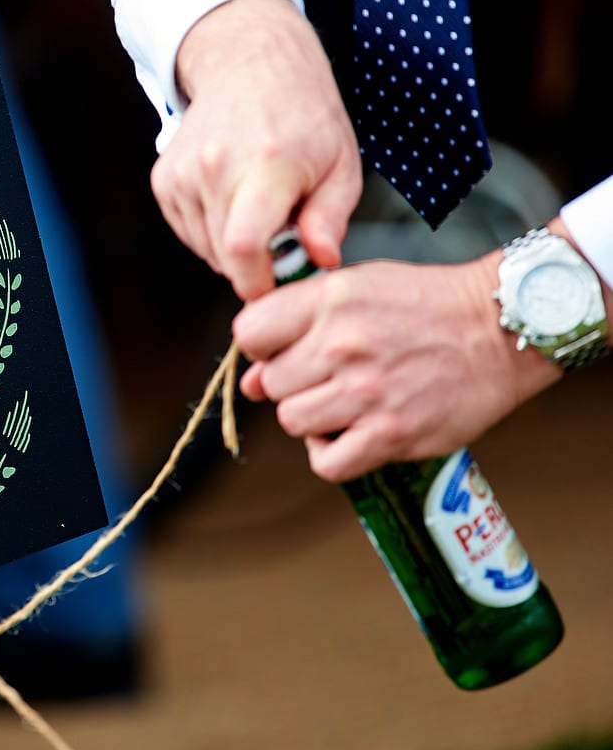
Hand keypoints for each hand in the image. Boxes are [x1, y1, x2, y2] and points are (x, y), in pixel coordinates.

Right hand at [155, 0, 361, 300]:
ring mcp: (183, 174)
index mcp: (266, 166)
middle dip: (255, 266)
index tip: (277, 284)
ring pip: (206, 249)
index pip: (243, 247)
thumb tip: (321, 261)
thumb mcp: (341, 164)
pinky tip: (234, 202)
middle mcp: (216, 168)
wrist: (251, 66)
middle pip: (225, 257)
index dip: (257, 282)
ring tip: (259, 211)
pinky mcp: (164, 179)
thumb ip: (331, 218)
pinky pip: (189, 232)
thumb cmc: (305, 118)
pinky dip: (212, 232)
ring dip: (234, 248)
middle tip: (283, 242)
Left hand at [231, 255, 560, 481]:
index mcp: (330, 300)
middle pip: (269, 384)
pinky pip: (326, 462)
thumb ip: (297, 322)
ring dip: (310, 419)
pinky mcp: (391, 433)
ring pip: (291, 421)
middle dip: (290, 385)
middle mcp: (342, 345)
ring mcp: (367, 392)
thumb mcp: (357, 286)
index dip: (259, 348)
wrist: (500, 330)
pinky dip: (331, 454)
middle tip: (325, 379)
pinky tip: (351, 434)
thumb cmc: (426, 305)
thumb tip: (248, 380)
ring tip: (342, 405)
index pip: (249, 333)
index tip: (280, 352)